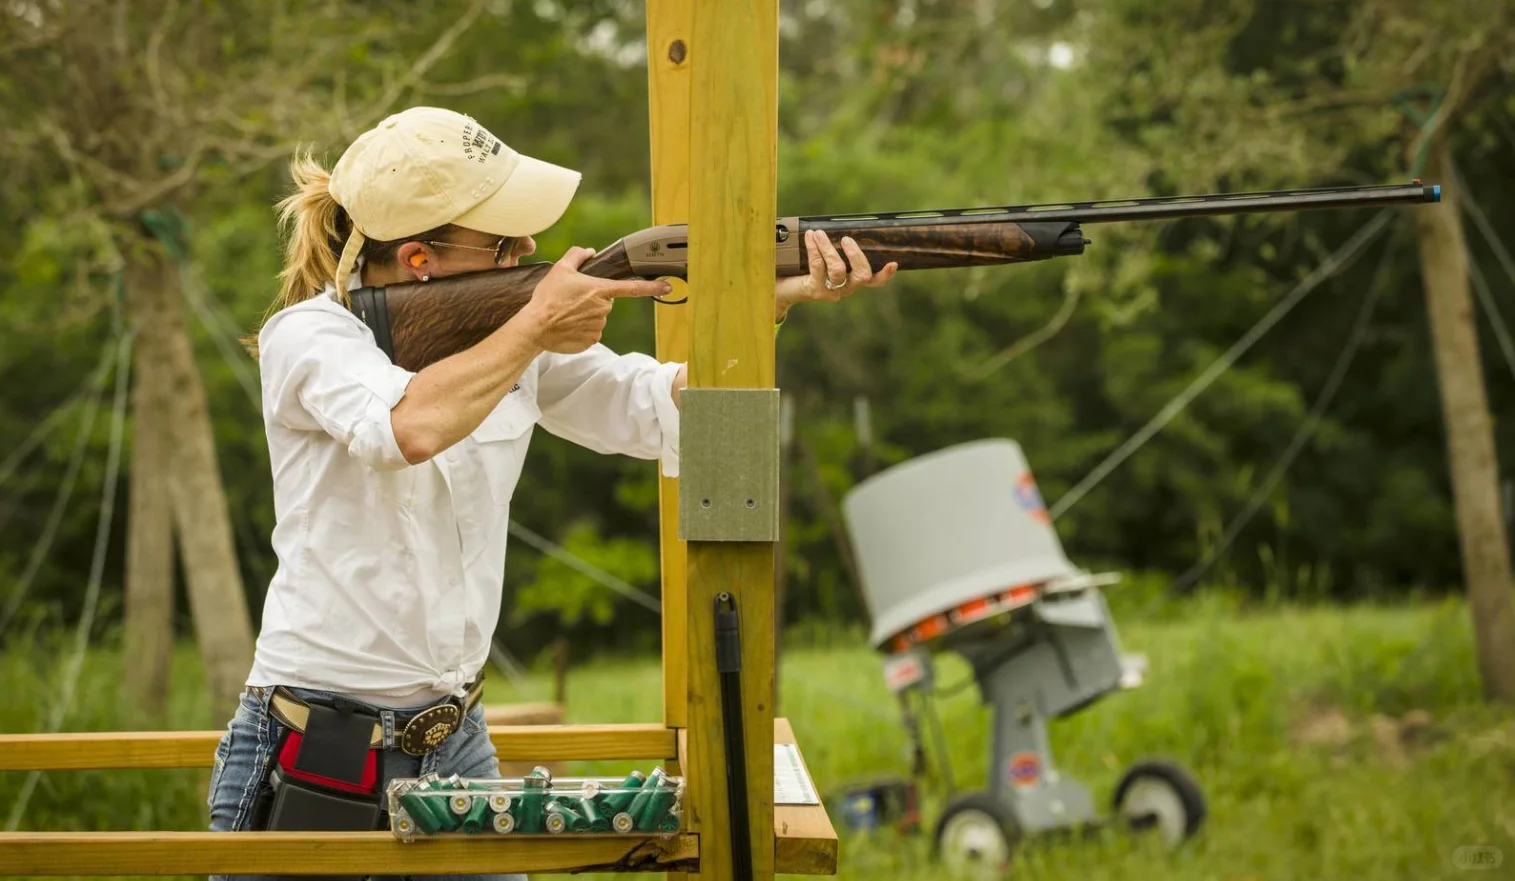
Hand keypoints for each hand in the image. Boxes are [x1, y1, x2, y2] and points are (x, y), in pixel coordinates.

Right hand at [517, 247, 672, 352]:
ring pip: (598, 318)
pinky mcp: (591, 341)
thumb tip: (589, 252)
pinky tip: (567, 326)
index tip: (667, 287)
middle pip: (606, 302)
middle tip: (572, 301)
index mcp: (600, 290)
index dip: (652, 287)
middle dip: (593, 300)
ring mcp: (599, 327)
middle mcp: (603, 309)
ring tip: (566, 314)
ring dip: (586, 315)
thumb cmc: (547, 298)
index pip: (632, 288)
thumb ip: (577, 256)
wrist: (535, 326)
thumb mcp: (560, 269)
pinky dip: (581, 329)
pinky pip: (591, 333)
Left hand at [774, 230, 898, 320]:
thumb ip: (832, 244)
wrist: (779, 286)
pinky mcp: (815, 290)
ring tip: (818, 233)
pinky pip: (818, 267)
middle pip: (862, 276)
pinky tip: (809, 237)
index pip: (874, 281)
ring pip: (838, 270)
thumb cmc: (802, 266)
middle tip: (846, 239)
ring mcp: (830, 291)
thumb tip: (836, 223)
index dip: (885, 274)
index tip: (893, 263)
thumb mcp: (821, 254)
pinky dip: (814, 249)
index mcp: (851, 280)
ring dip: (828, 248)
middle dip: (856, 255)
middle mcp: (844, 288)